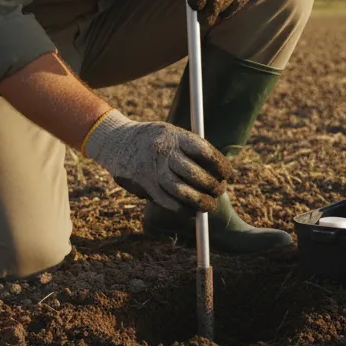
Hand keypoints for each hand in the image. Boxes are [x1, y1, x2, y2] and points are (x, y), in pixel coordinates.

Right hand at [82, 110, 232, 215]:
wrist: (117, 141)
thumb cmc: (154, 139)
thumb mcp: (171, 133)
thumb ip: (191, 149)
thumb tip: (217, 173)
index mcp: (174, 135)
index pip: (204, 151)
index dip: (219, 164)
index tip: (228, 174)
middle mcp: (163, 151)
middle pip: (193, 173)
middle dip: (211, 186)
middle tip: (219, 190)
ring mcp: (152, 169)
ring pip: (180, 190)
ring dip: (199, 201)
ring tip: (210, 206)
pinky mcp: (143, 184)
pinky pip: (166, 201)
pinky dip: (182, 209)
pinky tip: (192, 212)